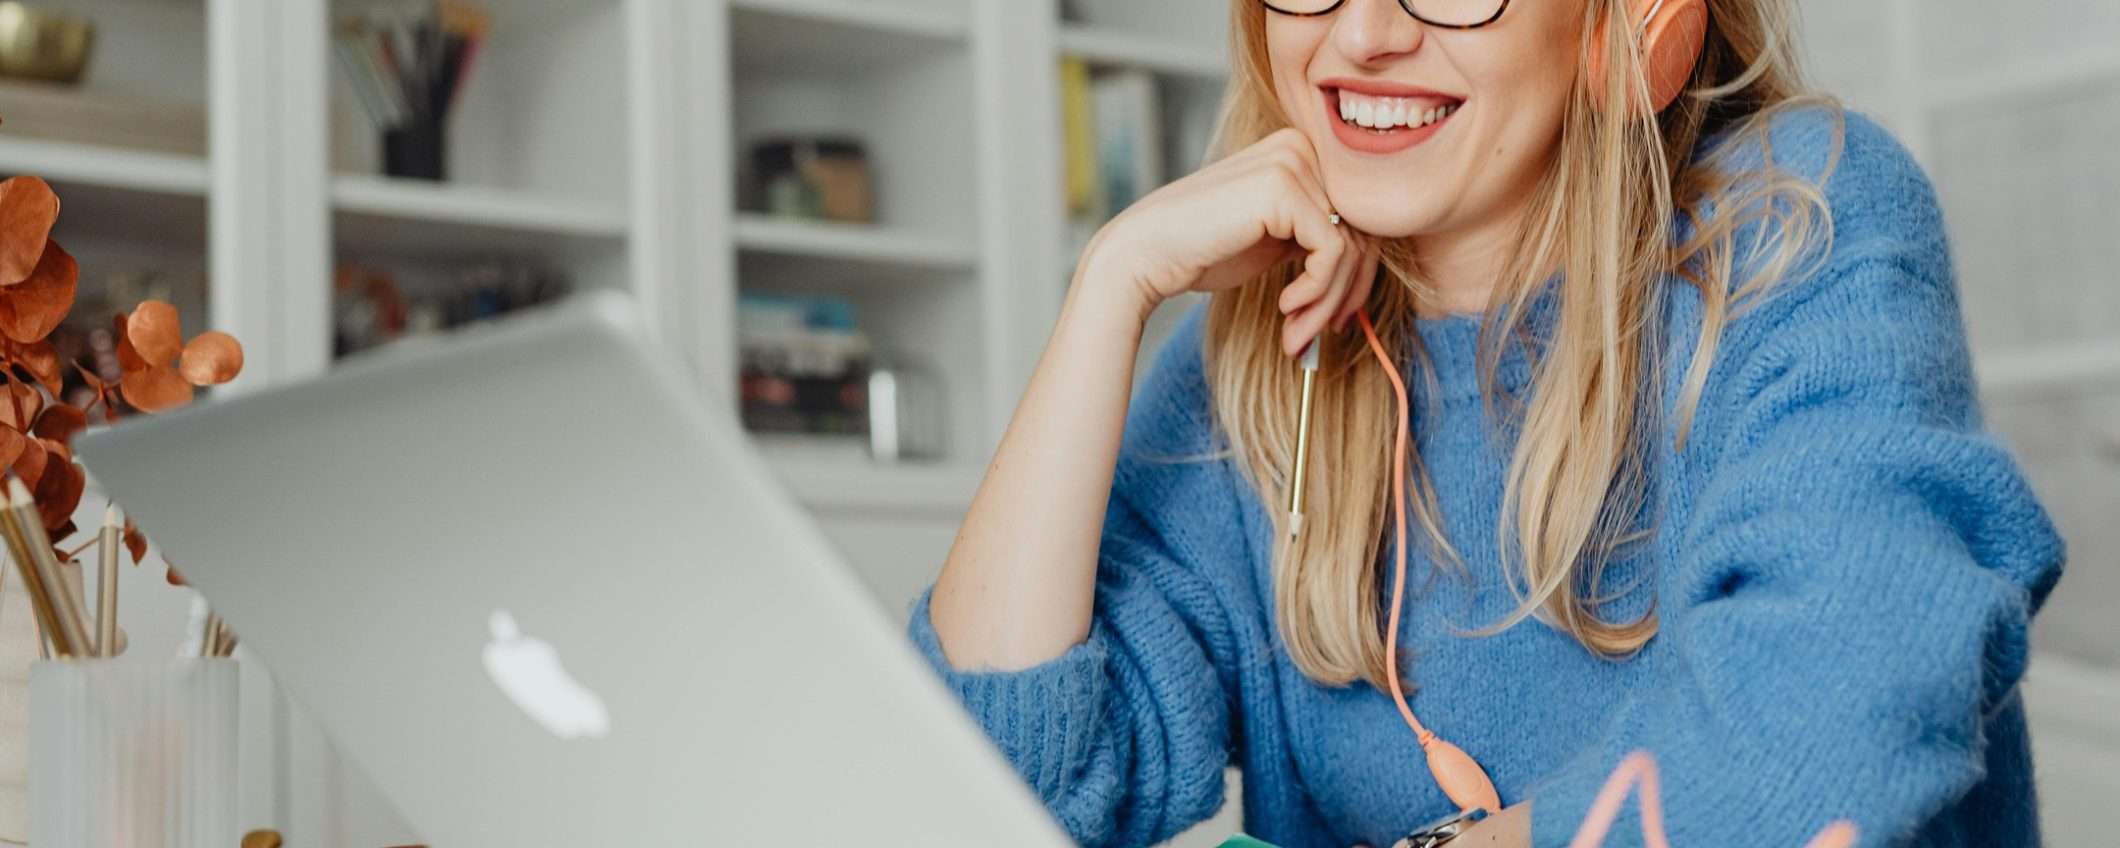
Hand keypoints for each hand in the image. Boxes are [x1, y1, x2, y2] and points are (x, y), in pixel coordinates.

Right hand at [1076, 128, 1379, 356]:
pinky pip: (1332, 252)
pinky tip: (1285, 308)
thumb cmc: (1202, 250)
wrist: (1144, 253)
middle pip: (1362, 230)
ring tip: (1297, 335)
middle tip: (1316, 338)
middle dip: (1344, 295)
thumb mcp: (1275, 239)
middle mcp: (1301, 147)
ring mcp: (1293, 162)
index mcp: (1300, 151)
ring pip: (1351, 247)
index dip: (1353, 276)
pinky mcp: (1285, 190)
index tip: (1332, 319)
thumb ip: (1316, 238)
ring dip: (1327, 303)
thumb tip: (1369, 266)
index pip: (1357, 217)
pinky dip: (1316, 291)